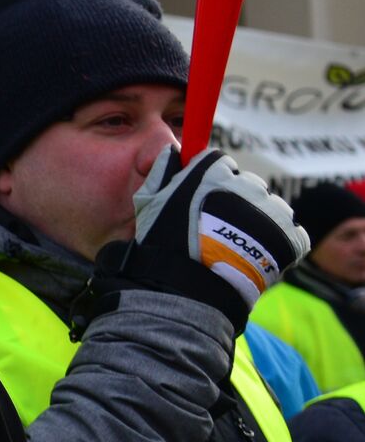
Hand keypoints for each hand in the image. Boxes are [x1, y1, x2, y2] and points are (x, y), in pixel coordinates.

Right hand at [79, 148, 308, 334]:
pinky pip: (291, 231)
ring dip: (257, 220)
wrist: (192, 289)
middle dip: (235, 200)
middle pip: (247, 184)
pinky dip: (279, 242)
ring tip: (236, 247)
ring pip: (269, 207)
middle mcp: (248, 186)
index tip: (201, 199)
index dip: (210, 180)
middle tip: (217, 228)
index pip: (221, 162)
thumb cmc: (166, 245)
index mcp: (214, 173)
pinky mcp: (290, 237)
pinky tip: (256, 255)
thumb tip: (175, 151)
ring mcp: (272, 211)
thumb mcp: (150, 203)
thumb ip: (162, 171)